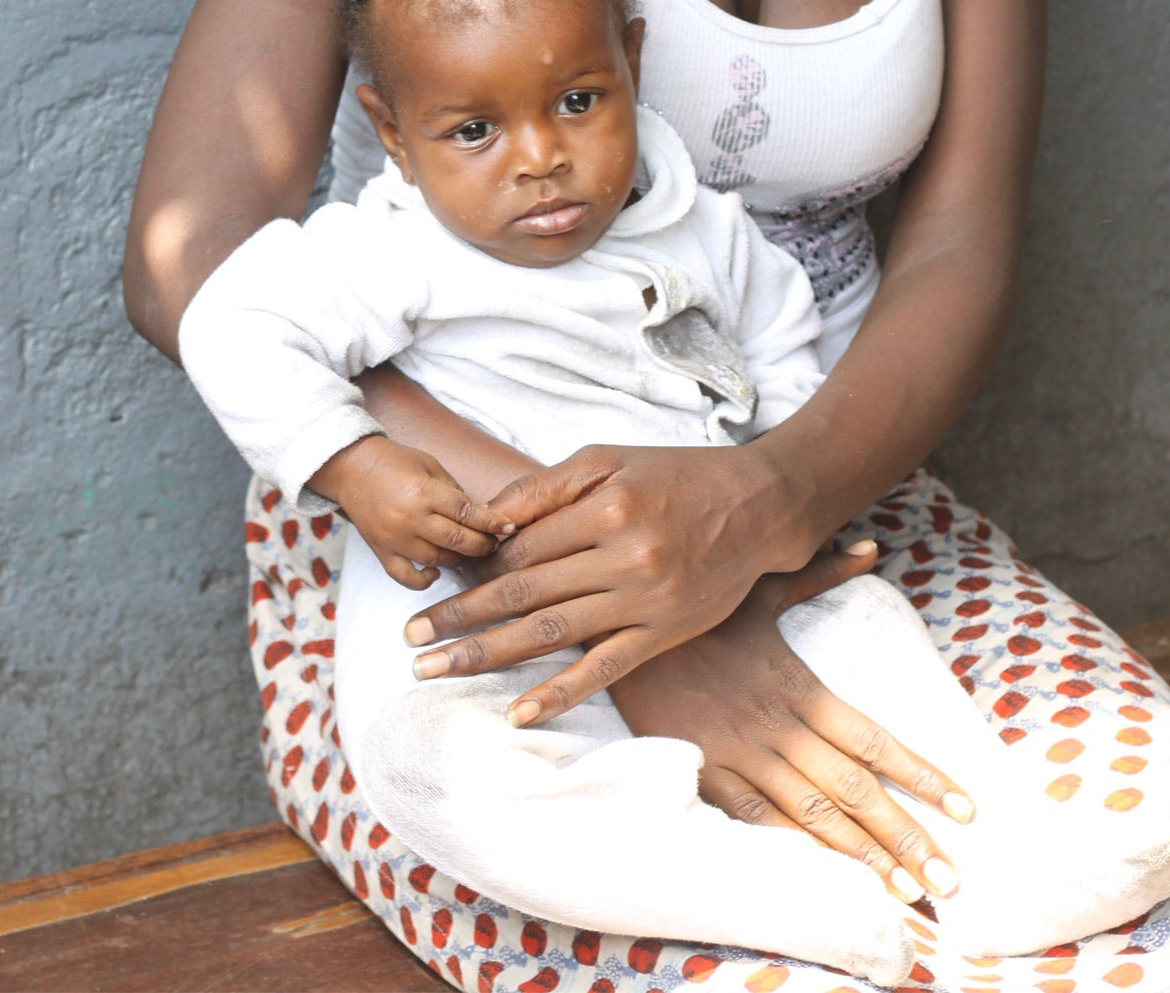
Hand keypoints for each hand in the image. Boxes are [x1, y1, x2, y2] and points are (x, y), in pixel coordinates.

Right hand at [311, 436, 500, 590]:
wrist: (352, 469)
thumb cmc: (396, 462)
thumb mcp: (431, 465)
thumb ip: (455, 491)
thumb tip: (482, 513)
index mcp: (425, 492)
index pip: (467, 513)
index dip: (491, 522)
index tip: (509, 527)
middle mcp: (410, 519)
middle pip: (456, 541)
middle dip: (481, 545)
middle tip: (493, 544)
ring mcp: (395, 539)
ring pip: (436, 560)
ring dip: (457, 559)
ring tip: (468, 552)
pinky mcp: (381, 552)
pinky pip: (406, 577)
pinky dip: (424, 580)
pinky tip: (436, 572)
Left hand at [403, 442, 800, 705]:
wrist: (758, 505)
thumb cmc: (677, 476)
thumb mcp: (610, 458)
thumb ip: (547, 487)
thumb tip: (487, 522)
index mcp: (605, 507)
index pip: (521, 546)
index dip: (475, 567)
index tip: (436, 583)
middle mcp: (622, 555)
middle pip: (523, 593)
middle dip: (460, 617)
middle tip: (410, 640)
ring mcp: (643, 600)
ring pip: (550, 634)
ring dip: (487, 655)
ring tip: (437, 670)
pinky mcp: (663, 633)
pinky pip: (603, 669)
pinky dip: (559, 694)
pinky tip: (519, 712)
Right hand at [611, 544, 972, 905]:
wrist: (620, 630)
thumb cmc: (698, 607)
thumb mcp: (763, 584)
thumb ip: (823, 571)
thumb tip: (872, 545)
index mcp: (800, 687)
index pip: (873, 738)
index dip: (921, 774)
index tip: (965, 805)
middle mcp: (778, 727)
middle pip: (855, 790)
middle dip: (906, 836)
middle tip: (952, 881)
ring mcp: (741, 755)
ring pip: (813, 815)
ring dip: (863, 856)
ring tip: (908, 893)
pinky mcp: (704, 773)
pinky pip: (755, 821)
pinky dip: (792, 850)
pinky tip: (825, 877)